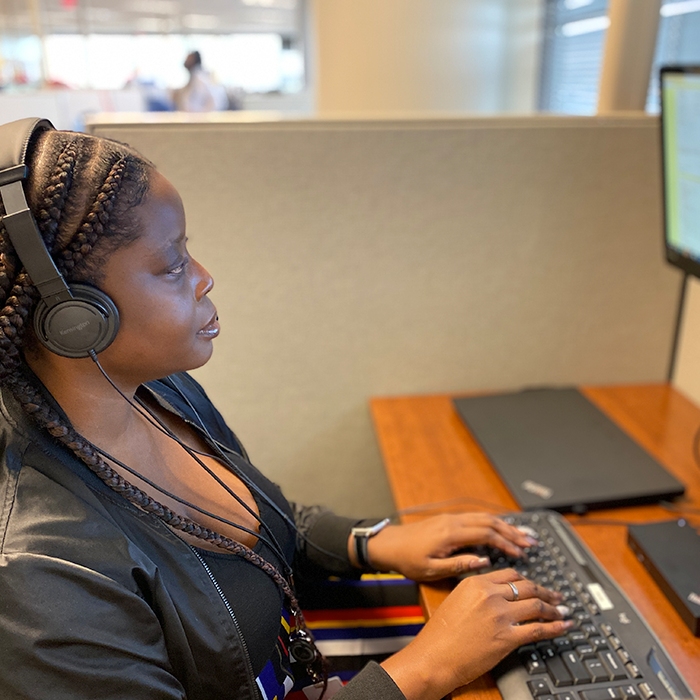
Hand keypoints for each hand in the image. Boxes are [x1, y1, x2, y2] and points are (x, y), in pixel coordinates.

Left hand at [363, 512, 536, 580]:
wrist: (389, 544)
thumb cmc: (408, 560)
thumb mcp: (431, 570)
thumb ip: (459, 565)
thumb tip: (484, 562)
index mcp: (451, 534)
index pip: (486, 534)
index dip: (506, 543)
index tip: (521, 553)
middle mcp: (453, 521)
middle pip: (490, 522)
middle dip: (512, 532)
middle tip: (531, 542)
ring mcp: (451, 518)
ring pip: (484, 517)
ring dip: (505, 525)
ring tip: (523, 534)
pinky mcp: (449, 519)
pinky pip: (476, 517)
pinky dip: (492, 522)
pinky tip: (501, 527)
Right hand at [381, 568, 571, 699]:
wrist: (434, 657)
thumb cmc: (440, 634)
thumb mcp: (456, 600)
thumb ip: (477, 594)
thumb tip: (497, 596)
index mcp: (475, 583)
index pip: (510, 575)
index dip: (526, 580)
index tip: (534, 585)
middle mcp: (489, 595)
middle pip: (527, 587)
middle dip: (545, 591)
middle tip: (556, 596)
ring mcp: (500, 616)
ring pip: (536, 605)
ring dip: (553, 608)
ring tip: (562, 611)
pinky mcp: (507, 637)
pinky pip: (538, 629)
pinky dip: (555, 627)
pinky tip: (562, 626)